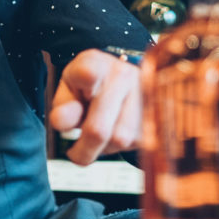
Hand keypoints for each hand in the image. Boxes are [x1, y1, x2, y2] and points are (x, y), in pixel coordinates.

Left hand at [49, 50, 141, 165]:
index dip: (88, 78)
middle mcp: (122, 74)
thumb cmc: (88, 89)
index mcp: (93, 64)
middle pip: (98, 128)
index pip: (89, 72)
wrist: (122, 81)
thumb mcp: (69, 92)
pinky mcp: (157, 111)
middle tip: (75, 153)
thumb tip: (61, 122)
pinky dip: (120, 145)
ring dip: (104, 146)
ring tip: (101, 131)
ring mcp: (143, 92)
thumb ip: (62, 107)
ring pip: (118, 140)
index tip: (88, 81)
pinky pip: (134, 143)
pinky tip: (116, 130)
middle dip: (83, 150)